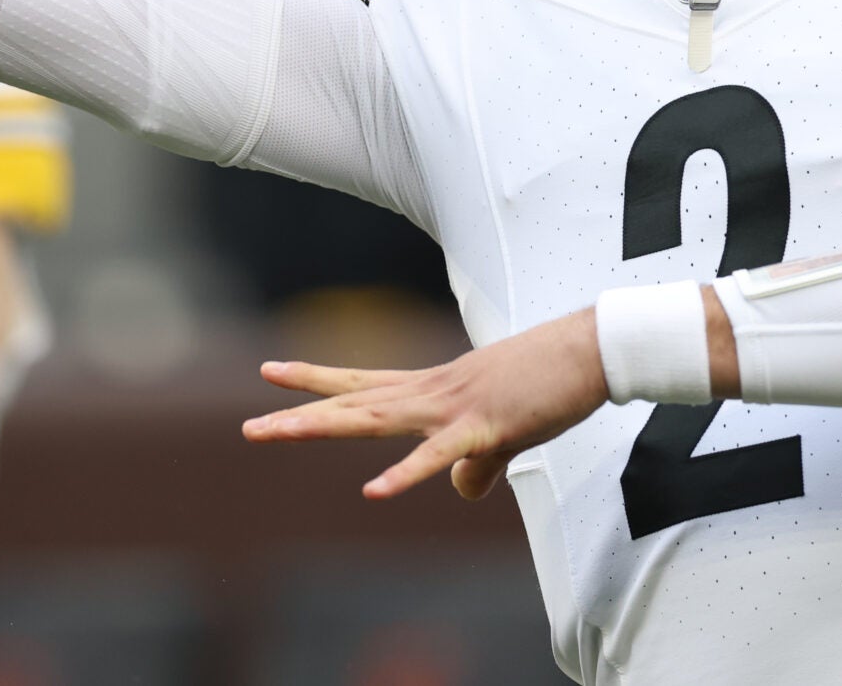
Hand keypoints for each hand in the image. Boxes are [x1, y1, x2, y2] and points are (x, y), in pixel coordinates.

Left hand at [243, 309, 609, 501]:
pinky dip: (404, 475)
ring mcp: (453, 407)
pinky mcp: (483, 426)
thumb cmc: (550, 383)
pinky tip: (373, 491)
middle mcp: (432, 392)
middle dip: (301, 414)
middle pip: (354, 403)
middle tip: (250, 426)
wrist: (591, 350)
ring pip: (376, 419)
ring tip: (279, 433)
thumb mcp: (506, 430)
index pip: (363, 382)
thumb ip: (478, 463)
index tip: (271, 371)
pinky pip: (436, 455)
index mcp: (435, 388)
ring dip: (325, 427)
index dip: (317, 380)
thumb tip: (463, 490)